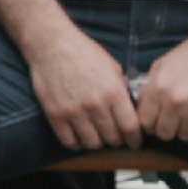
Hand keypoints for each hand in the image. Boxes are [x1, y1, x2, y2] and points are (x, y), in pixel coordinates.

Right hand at [28, 28, 141, 150]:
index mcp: (113, 91)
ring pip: (92, 143)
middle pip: (112, 138)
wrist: (52, 44)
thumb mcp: (112, 67)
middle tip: (116, 138)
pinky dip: (77, 143)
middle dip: (117, 140)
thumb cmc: (84, 52)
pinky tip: (80, 136)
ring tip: (98, 136)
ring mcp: (74, 111)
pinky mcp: (55, 115)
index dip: (134, 138)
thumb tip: (131, 111)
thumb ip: (122, 91)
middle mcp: (95, 104)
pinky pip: (69, 141)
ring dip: (98, 143)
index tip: (134, 141)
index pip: (130, 127)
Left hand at [136, 32, 187, 142]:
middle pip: (165, 134)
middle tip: (176, 121)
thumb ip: (148, 88)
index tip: (157, 121)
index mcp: (158, 89)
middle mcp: (176, 101)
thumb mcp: (161, 66)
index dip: (150, 124)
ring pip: (187, 136)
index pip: (145, 123)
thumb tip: (139, 108)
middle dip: (169, 129)